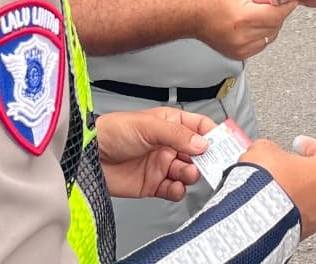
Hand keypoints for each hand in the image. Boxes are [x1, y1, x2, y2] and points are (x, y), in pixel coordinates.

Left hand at [97, 108, 216, 200]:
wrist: (90, 155)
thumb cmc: (114, 131)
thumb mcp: (148, 126)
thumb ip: (177, 135)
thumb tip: (203, 143)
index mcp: (171, 124)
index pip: (200, 128)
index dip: (214, 135)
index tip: (226, 144)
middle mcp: (169, 145)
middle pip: (198, 154)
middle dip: (206, 159)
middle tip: (209, 164)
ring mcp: (162, 165)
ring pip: (188, 172)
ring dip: (191, 174)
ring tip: (186, 173)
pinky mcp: (153, 184)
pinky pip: (173, 190)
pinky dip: (178, 191)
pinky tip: (174, 187)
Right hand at [197, 0, 296, 58]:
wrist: (196, 17)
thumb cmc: (214, 1)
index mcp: (243, 18)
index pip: (277, 15)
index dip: (287, 6)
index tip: (292, 0)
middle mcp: (242, 36)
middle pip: (276, 26)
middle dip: (278, 13)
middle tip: (271, 3)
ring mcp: (241, 48)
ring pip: (271, 36)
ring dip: (271, 24)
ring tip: (257, 14)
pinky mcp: (241, 55)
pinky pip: (263, 44)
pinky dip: (263, 34)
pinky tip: (252, 25)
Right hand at [241, 136, 315, 238]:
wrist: (255, 214)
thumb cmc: (268, 181)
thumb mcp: (266, 150)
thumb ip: (273, 149)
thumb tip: (267, 153)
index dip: (309, 146)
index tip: (298, 143)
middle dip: (309, 174)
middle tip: (292, 167)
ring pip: (314, 203)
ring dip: (300, 195)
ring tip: (281, 188)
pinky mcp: (302, 234)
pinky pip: (300, 218)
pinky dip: (291, 211)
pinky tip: (275, 206)